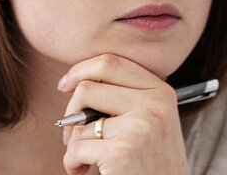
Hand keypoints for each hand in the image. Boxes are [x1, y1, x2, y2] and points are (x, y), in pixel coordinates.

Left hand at [57, 54, 187, 174]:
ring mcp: (138, 127)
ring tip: (85, 161)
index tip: (65, 85)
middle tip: (70, 133)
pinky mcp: (121, 153)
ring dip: (73, 145)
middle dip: (70, 111)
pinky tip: (83, 171)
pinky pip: (76, 149)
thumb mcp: (154, 122)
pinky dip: (72, 164)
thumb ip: (128, 98)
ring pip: (79, 123)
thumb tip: (79, 84)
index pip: (111, 62)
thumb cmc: (155, 164)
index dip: (81, 70)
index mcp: (161, 92)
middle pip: (88, 87)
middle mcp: (153, 105)